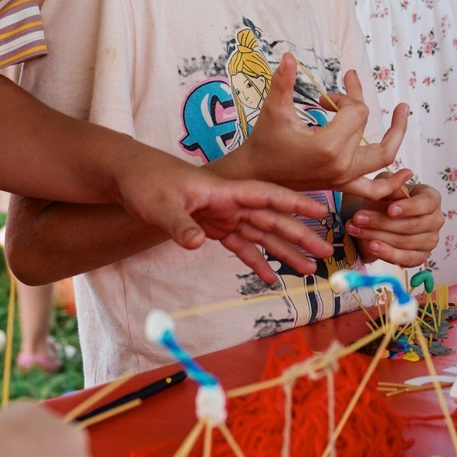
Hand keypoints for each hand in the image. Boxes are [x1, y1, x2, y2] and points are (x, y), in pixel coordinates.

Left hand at [112, 146, 333, 280]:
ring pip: (262, 235)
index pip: (267, 196)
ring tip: (309, 270)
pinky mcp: (213, 227)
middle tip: (326, 253)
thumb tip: (196, 243)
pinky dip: (256, 261)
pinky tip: (270, 279)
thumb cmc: (146, 182)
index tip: (322, 211)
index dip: (296, 203)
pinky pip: (241, 247)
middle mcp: (230, 203)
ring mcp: (224, 216)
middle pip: (273, 219)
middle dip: (300, 235)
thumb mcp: (161, 204)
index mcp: (225, 191)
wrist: (129, 177)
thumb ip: (180, 224)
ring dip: (285, 252)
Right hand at [229, 56, 406, 190]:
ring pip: (384, 158)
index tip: (323, 99)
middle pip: (369, 127)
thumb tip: (288, 56)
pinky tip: (408, 175)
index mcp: (328, 145)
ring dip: (397, 135)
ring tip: (403, 112)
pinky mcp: (342, 185)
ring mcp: (344, 177)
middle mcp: (341, 165)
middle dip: (363, 103)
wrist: (255, 177)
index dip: (343, 97)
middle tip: (366, 87)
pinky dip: (392, 184)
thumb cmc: (264, 143)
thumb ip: (283, 83)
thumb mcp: (273, 111)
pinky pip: (374, 189)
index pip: (356, 111)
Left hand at [345, 171, 442, 268]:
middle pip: (411, 225)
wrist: (381, 218)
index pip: (426, 204)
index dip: (409, 208)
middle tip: (358, 218)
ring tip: (355, 230)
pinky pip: (406, 260)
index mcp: (432, 199)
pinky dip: (387, 254)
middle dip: (382, 222)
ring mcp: (430, 241)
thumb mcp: (386, 186)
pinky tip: (372, 246)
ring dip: (377, 237)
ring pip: (404, 242)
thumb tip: (405, 174)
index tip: (390, 210)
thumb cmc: (386, 198)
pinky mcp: (421, 257)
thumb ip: (393, 184)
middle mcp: (436, 220)